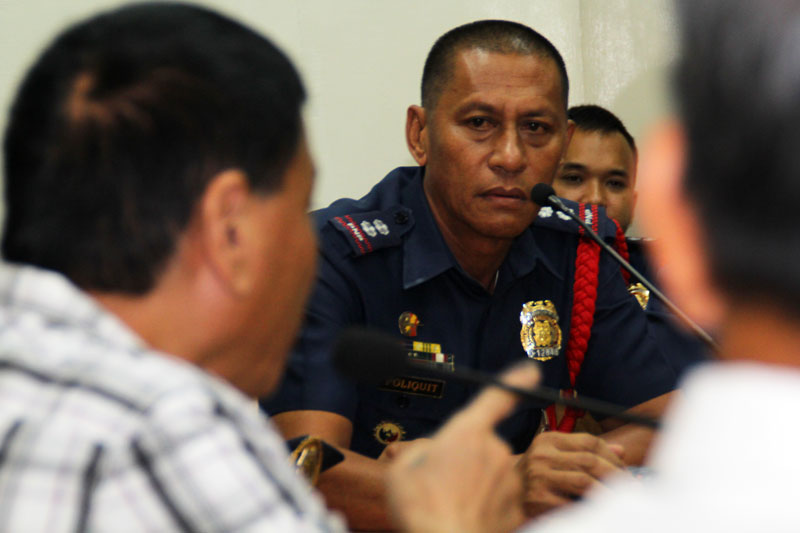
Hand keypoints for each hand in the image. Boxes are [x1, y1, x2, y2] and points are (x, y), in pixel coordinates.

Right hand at [386, 364, 538, 532]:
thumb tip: (437, 454)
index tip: (530, 371)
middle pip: (480, 445)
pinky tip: (463, 517)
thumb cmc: (420, 509)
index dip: (514, 381)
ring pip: (490, 474)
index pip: (496, 397)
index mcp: (467, 432)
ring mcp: (509, 480)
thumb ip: (424, 450)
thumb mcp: (402, 468)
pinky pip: (498, 499)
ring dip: (472, 484)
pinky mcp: (516, 507)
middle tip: (438, 484)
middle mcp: (495, 451)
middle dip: (462, 460)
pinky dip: (483, 507)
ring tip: (448, 505)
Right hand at [519, 431, 627, 516]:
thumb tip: (620, 451)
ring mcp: (538, 476)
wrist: (504, 498)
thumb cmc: (536, 478)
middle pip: (589, 460)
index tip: (626, 471)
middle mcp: (542, 454)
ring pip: (585, 481)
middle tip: (630, 488)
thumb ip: (585, 453)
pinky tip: (595, 510)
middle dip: (615, 475)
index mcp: (548, 440)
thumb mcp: (556, 458)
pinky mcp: (538, 498)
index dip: (613, 456)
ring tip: (617, 501)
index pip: (589, 441)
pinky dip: (588, 507)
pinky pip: (573, 502)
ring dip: (607, 493)